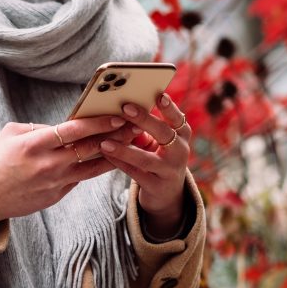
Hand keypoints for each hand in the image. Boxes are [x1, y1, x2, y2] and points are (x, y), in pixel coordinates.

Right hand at [0, 116, 139, 228]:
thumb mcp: (10, 134)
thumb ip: (38, 127)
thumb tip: (64, 125)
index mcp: (34, 145)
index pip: (74, 130)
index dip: (98, 122)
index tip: (118, 114)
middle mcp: (47, 165)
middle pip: (89, 149)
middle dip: (115, 136)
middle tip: (135, 125)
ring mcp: (54, 183)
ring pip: (93, 168)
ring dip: (114, 154)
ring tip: (132, 142)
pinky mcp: (56, 196)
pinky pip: (80, 178)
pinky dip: (97, 168)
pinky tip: (111, 158)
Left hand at [97, 93, 191, 238]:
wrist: (166, 192)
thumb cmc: (157, 157)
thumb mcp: (156, 141)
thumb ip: (144, 128)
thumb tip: (121, 109)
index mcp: (182, 135)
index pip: (178, 118)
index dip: (169, 108)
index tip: (158, 95)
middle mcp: (180, 152)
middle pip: (163, 134)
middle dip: (144, 120)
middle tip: (125, 108)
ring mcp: (169, 170)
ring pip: (145, 159)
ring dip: (123, 149)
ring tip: (105, 142)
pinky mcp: (156, 186)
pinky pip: (135, 173)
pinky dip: (119, 163)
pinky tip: (105, 154)